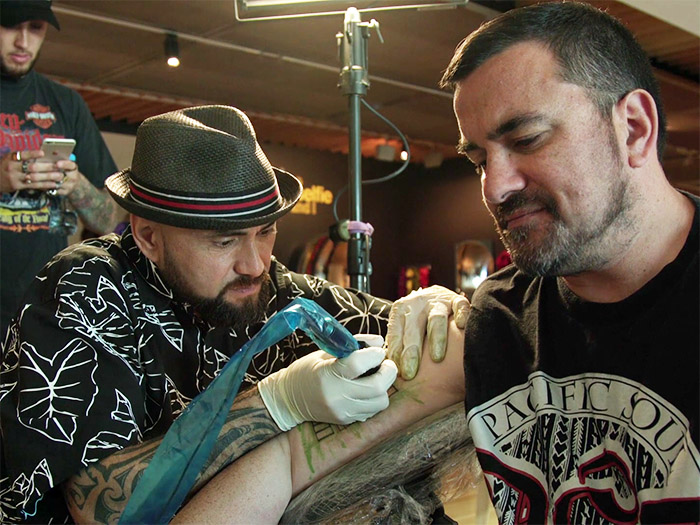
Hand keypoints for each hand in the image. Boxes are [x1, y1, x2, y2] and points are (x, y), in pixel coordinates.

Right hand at [0, 150, 71, 193]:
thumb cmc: (5, 166)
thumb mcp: (10, 158)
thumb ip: (22, 156)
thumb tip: (42, 154)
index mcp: (11, 158)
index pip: (23, 155)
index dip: (33, 154)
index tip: (43, 153)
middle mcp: (12, 167)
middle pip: (31, 167)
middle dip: (47, 167)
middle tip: (59, 166)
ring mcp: (15, 178)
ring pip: (34, 177)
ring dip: (48, 177)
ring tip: (60, 176)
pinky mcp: (17, 186)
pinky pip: (33, 185)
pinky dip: (44, 185)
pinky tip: (53, 184)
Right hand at [258, 335, 397, 429]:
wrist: (288, 400)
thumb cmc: (307, 370)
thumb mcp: (326, 352)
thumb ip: (353, 345)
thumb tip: (379, 341)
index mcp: (328, 374)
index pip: (358, 364)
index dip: (375, 355)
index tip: (378, 350)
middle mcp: (336, 396)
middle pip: (377, 387)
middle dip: (388, 372)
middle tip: (385, 364)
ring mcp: (342, 411)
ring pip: (380, 402)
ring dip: (384, 388)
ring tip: (377, 377)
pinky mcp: (345, 421)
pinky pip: (372, 411)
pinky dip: (375, 399)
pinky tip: (367, 390)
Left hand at [386, 285, 468, 379]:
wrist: (435, 297)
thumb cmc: (418, 320)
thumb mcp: (404, 328)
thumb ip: (399, 346)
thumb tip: (393, 370)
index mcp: (401, 309)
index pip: (396, 333)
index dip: (396, 352)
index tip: (398, 371)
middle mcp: (418, 303)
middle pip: (414, 327)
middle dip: (411, 351)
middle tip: (410, 373)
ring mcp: (438, 301)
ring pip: (436, 318)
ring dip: (436, 338)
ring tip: (436, 358)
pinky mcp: (456, 300)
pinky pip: (460, 305)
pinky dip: (461, 314)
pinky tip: (461, 326)